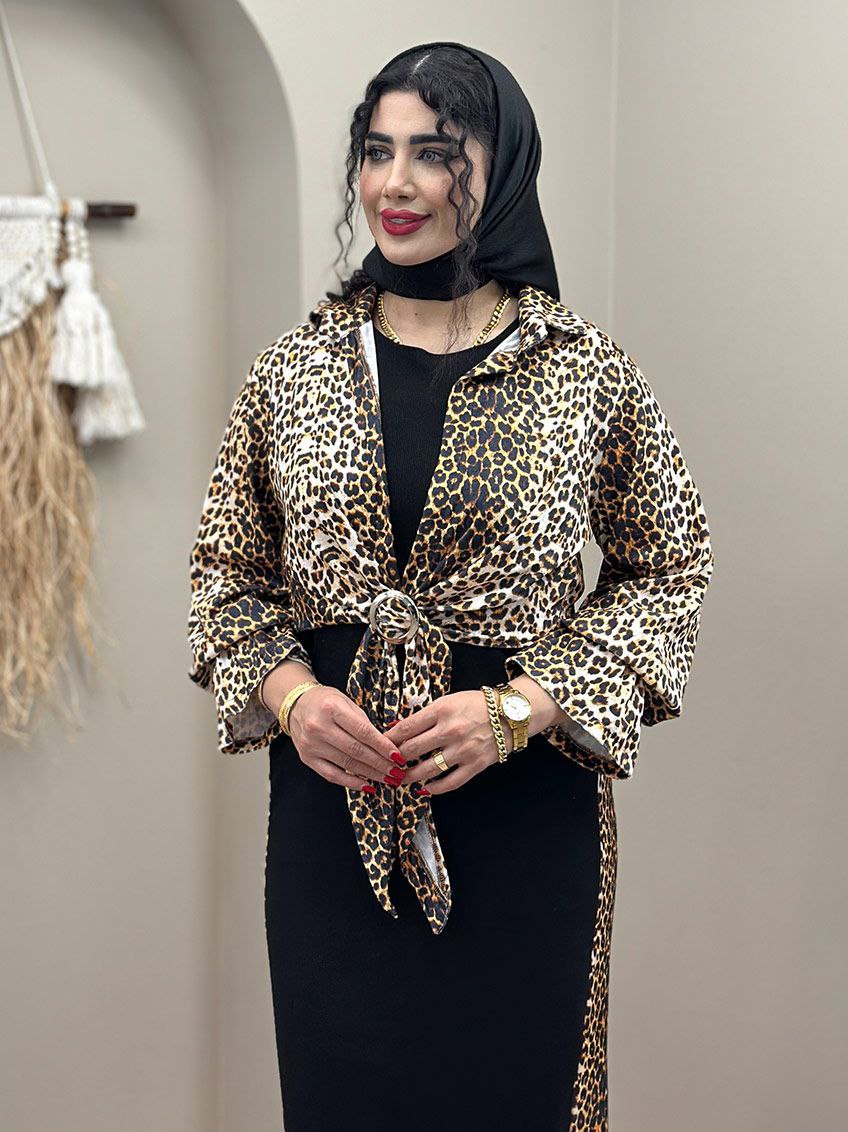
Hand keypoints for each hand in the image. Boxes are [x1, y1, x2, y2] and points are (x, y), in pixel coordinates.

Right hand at [286, 685, 405, 791]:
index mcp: (331, 708)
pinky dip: (350, 782)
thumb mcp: (346, 702)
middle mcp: (319, 727)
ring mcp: (311, 744)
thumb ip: (363, 722)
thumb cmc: (325, 701)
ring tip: (387, 779)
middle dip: (380, 763)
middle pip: (356, 750)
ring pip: (346, 764)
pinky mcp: (307, 758)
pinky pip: (332, 775)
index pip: (363, 731)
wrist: (295, 704)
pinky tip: (366, 786)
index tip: (398, 756)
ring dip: (370, 774)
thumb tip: (386, 745)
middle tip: (397, 772)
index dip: (382, 746)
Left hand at [383, 690, 511, 794]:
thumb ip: (425, 715)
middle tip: (387, 763)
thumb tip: (398, 728)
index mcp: (442, 710)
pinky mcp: (475, 764)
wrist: (510, 713)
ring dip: (410, 776)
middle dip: (395, 758)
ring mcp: (463, 750)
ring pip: (427, 769)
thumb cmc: (476, 704)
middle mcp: (450, 730)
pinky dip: (434, 788)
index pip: (406, 727)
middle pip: (412, 750)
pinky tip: (425, 789)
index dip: (389, 738)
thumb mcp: (448, 701)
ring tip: (401, 778)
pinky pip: (450, 782)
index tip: (380, 744)